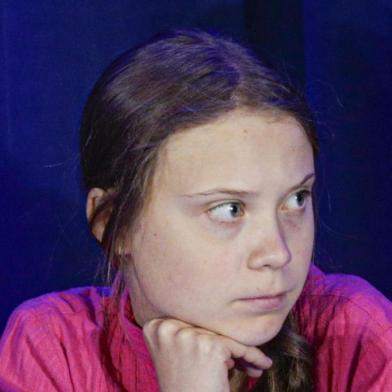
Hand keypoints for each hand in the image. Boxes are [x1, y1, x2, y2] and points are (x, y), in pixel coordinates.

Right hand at [143, 318, 272, 391]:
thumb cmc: (184, 389)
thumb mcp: (178, 355)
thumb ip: (190, 332)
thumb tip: (222, 315)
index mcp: (155, 326)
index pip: (191, 323)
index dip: (209, 336)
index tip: (223, 349)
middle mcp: (167, 327)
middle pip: (207, 328)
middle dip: (226, 345)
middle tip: (243, 360)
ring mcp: (187, 334)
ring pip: (223, 336)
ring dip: (242, 352)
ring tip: (253, 365)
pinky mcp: (208, 345)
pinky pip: (238, 346)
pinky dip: (253, 356)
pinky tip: (261, 365)